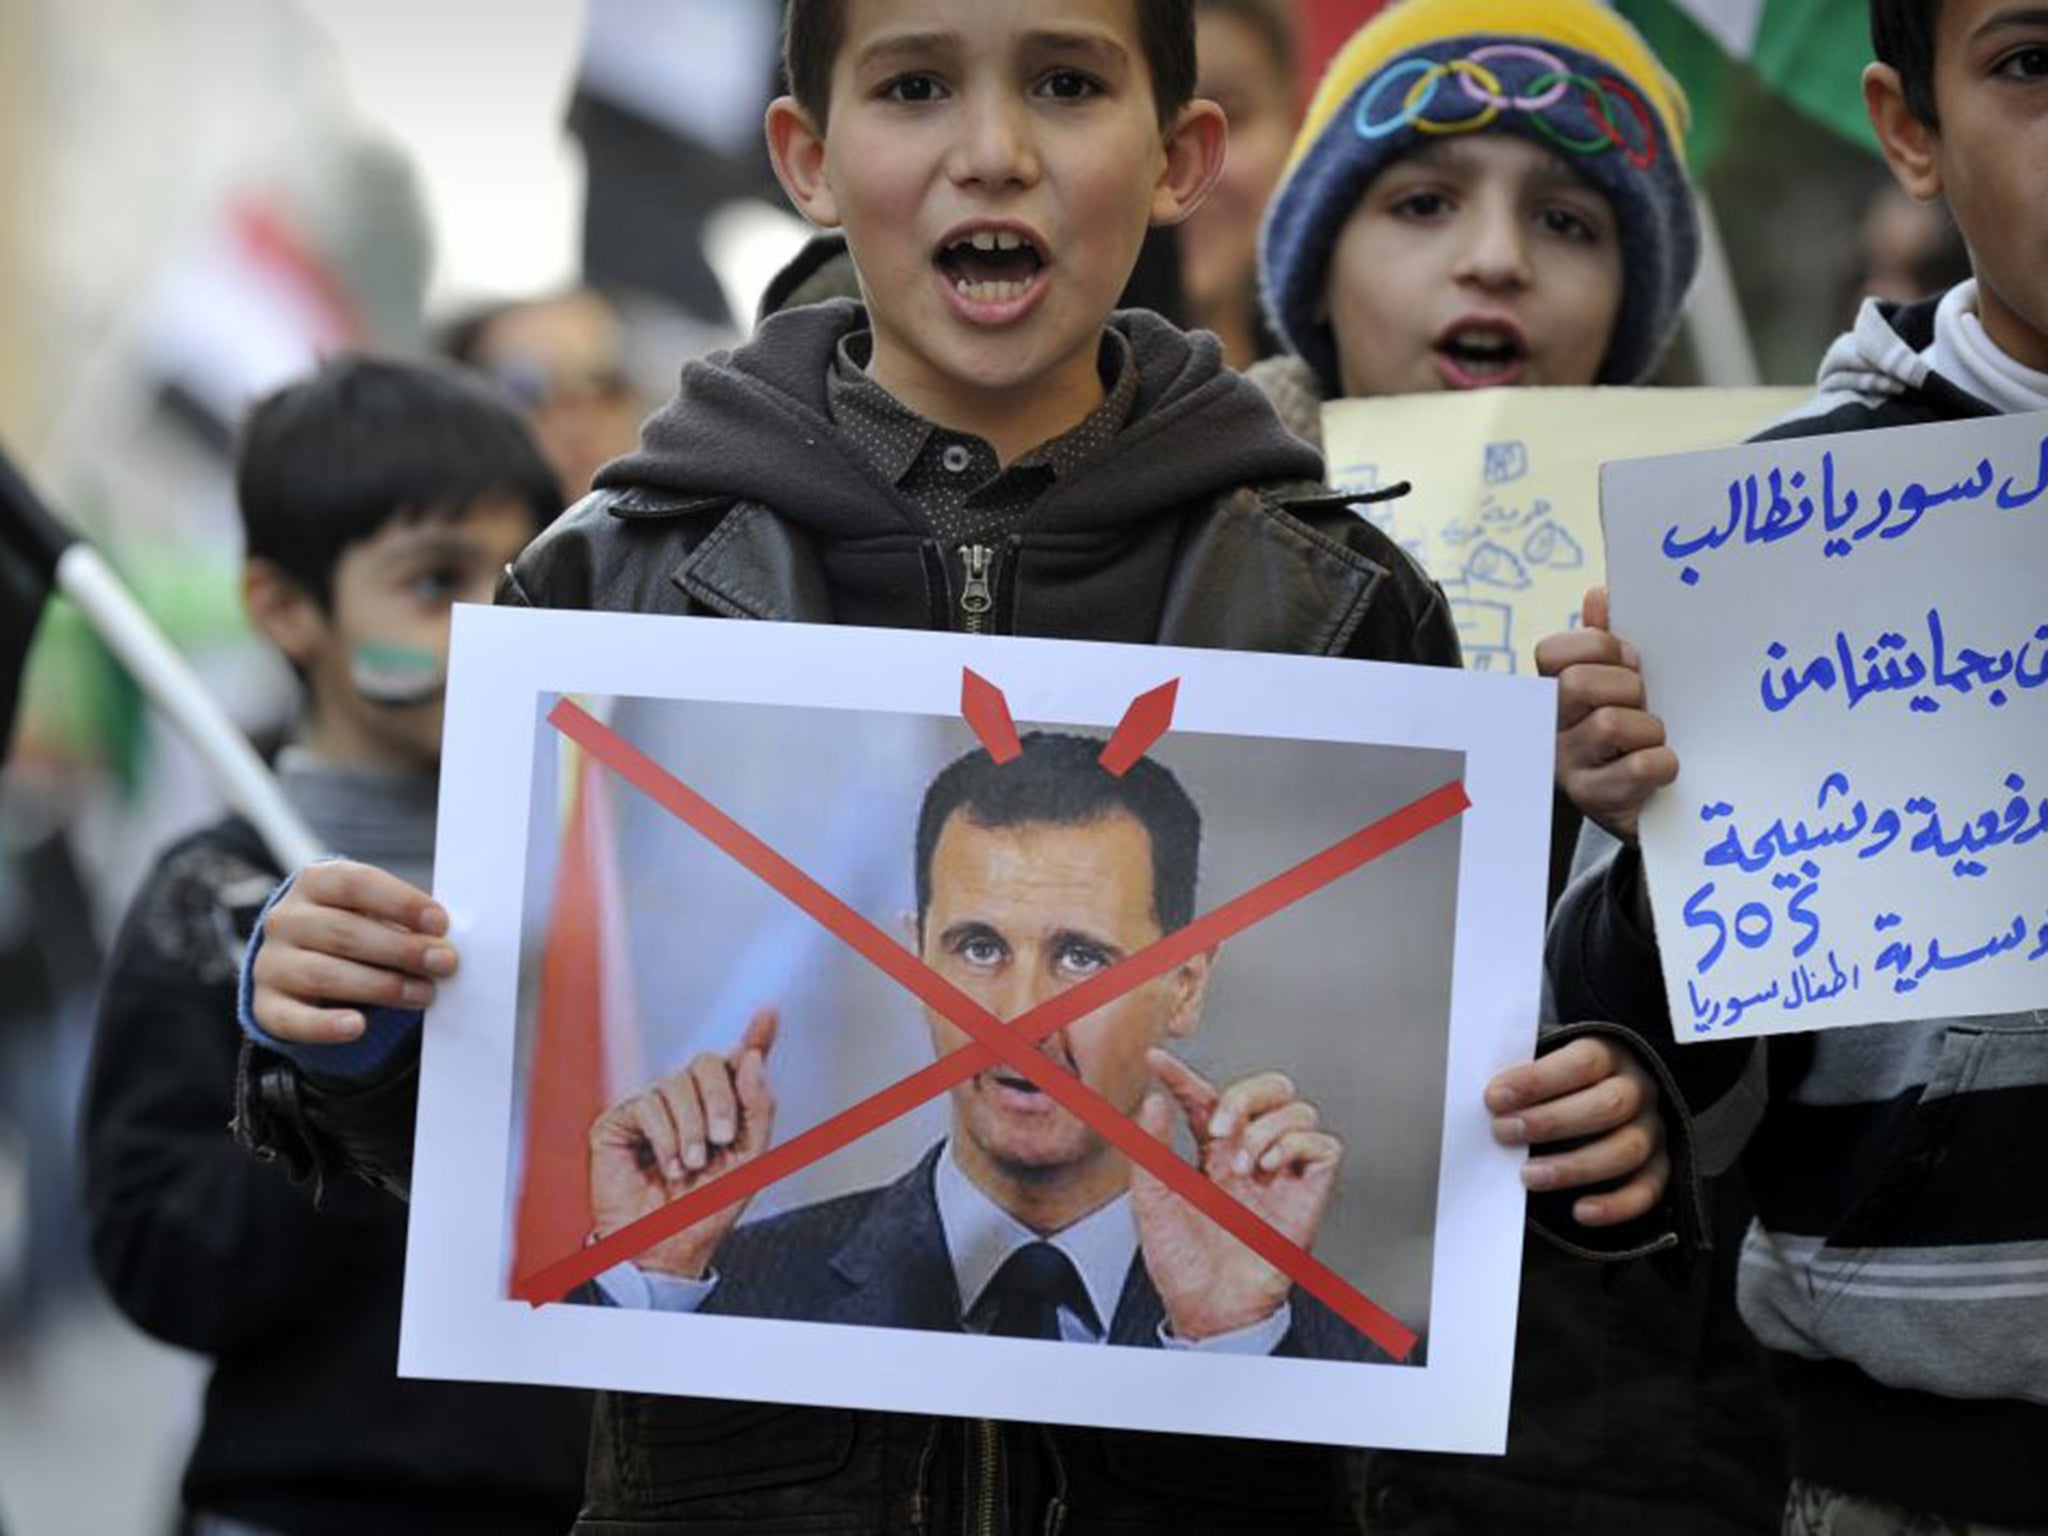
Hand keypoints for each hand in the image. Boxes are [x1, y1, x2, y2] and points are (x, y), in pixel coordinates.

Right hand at [250, 860, 456, 1043]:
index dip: (400, 902)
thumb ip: (404, 924)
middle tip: (444, 963)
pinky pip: (293, 1019)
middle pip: (343, 931)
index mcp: (315, 882)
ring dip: (380, 986)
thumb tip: (443, 943)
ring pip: (324, 974)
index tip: (440, 923)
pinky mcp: (266, 1006)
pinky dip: (326, 1025)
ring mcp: (272, 963)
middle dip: (400, 949)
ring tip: (423, 995)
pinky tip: (358, 1027)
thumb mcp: (373, 914)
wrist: (300, 964)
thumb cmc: (354, 930)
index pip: (355, 883)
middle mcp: (286, 919)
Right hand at [587, 1007, 778, 1278]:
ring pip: (677, 1082)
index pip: (739, 1062)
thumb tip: (750, 1059)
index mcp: (723, 1108)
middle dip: (722, 1100)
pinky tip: (667, 1166)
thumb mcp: (749, 1161)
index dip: (756, 1035)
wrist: (665, 1247)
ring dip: (692, 1129)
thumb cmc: (704, 1210)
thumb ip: (758, 1107)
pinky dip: (665, 1138)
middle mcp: (687, 1101)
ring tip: (691, 1165)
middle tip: (723, 1140)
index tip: (769, 1013)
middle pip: (707, 1062)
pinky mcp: (620, 1120)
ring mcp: (652, 1107)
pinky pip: (648, 1104)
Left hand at [1131, 1049, 1341, 1340]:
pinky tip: (1268, 1168)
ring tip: (1242, 1166)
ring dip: (1265, 1128)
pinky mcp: (1308, 1192)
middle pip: (1268, 1088)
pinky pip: (1323, 1145)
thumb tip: (1152, 1101)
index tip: (1156, 1059)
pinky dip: (1295, 1145)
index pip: (1203, 1098)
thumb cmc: (1181, 1264)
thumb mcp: (1151, 1201)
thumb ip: (1151, 1149)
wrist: (1208, 1308)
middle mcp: (1247, 1155)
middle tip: (1217, 1128)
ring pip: (1297, 1108)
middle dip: (1243, 1095)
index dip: (1182, 1075)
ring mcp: (1280, 1172)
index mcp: (1209, 1154)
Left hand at [1485, 1036, 1667, 1226]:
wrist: (1596, 1095)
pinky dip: (1616, 1206)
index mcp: (1609, 1053)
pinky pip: (1647, 1191)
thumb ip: (1525, 1080)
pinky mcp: (1660, 1167)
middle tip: (1504, 1133)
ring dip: (1574, 1167)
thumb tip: (1491, 1100)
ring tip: (1528, 1176)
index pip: (1582, 1062)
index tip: (1495, 1098)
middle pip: (1608, 1105)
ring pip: (1626, 1150)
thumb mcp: (1544, 1067)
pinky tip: (1580, 1212)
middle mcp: (1638, 1089)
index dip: (1537, 1080)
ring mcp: (1652, 1129)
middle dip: (1551, 1122)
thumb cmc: (1559, 1082)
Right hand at [1538, 585, 1677, 844]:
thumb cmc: (1636, 737)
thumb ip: (1609, 641)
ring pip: (1609, 725)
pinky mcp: (1596, 801)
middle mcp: (1550, 728)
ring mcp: (1568, 767)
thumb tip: (1599, 594)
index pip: (1552, 652)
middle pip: (1577, 684)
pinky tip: (1665, 768)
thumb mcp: (1623, 685)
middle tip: (1646, 701)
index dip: (1599, 647)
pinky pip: (1640, 767)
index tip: (1630, 660)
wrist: (1656, 807)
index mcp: (1554, 691)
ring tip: (1655, 739)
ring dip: (1649, 729)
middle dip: (1627, 686)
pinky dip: (1664, 763)